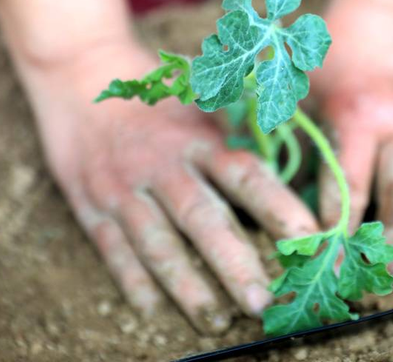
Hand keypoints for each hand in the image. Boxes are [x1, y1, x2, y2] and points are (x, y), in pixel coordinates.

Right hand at [0, 0, 318, 332]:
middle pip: (205, 220)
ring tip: (217, 322)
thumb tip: (291, 160)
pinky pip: (112, 250)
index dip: (281, 210)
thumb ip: (238, 131)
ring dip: (188, 287)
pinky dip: (132, 281)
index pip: (247, 177)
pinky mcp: (90, 204)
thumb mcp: (200, 99)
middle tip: (265, 304)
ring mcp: (124, 188)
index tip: (313, 243)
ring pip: (158, 245)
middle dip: (236, 265)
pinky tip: (152, 311)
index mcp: (199, 138)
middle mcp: (164, 165)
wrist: (79, 71)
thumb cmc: (155, 92)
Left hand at [312, 0, 392, 271]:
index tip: (312, 264)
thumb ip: (291, 139)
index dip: (332, 233)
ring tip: (375, 281)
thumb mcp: (301, 86)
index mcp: (361, 116)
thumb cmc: (330, 57)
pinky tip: (389, 252)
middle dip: (382, 252)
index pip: (349, 189)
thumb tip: (277, 201)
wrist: (386, 27)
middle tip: (358, 287)